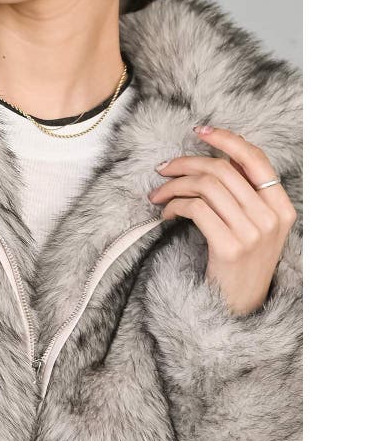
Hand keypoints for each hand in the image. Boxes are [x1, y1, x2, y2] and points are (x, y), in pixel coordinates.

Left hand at [147, 125, 297, 315]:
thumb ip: (242, 198)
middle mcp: (271, 217)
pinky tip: (165, 215)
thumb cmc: (239, 267)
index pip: (255, 159)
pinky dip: (174, 206)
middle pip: (222, 170)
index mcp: (281, 208)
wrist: (238, 310)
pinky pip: (195, 209)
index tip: (200, 131)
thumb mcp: (253, 229)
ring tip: (158, 195)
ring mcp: (252, 233)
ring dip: (174, 186)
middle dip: (185, 163)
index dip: (227, 139)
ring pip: (206, 187)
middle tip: (163, 169)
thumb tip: (212, 162)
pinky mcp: (229, 247)